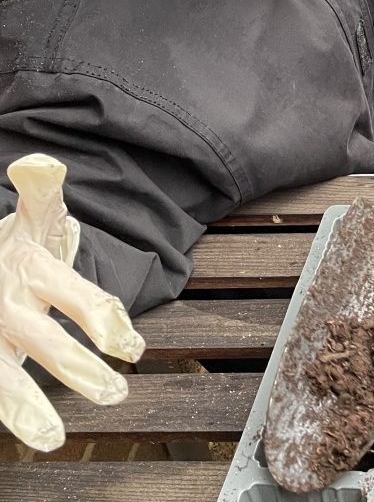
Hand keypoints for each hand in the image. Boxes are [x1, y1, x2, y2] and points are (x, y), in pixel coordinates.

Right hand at [0, 154, 145, 451]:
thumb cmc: (16, 249)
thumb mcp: (34, 220)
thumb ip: (43, 195)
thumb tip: (40, 162)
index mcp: (28, 268)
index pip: (76, 294)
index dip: (106, 320)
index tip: (133, 347)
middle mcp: (5, 305)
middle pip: (43, 340)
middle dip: (78, 369)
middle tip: (115, 393)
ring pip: (2, 375)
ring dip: (25, 409)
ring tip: (51, 438)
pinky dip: (5, 411)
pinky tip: (17, 438)